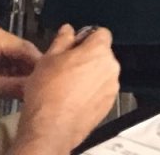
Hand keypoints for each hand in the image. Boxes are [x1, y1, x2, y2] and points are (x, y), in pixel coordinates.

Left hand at [0, 22, 40, 111]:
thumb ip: (14, 85)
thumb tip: (38, 88)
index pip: (23, 47)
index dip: (38, 63)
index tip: (52, 76)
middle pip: (21, 50)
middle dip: (31, 68)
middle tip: (45, 83)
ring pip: (17, 56)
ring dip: (24, 71)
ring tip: (36, 85)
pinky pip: (9, 60)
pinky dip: (15, 72)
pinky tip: (23, 84)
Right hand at [11, 25, 119, 154]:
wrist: (51, 127)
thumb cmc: (48, 94)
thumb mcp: (48, 58)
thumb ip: (62, 39)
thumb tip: (67, 30)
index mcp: (98, 50)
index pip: (101, 32)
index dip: (86, 37)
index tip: (75, 44)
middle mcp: (110, 67)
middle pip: (102, 54)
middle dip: (87, 57)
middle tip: (66, 66)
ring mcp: (111, 87)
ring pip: (102, 73)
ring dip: (90, 75)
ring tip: (67, 85)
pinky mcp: (108, 104)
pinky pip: (102, 91)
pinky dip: (91, 92)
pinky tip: (73, 98)